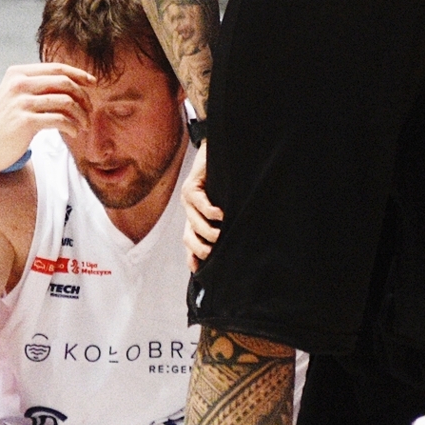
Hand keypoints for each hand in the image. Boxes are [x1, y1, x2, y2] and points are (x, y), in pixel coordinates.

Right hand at [0, 63, 94, 176]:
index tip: (93, 83)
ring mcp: (21, 102)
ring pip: (66, 101)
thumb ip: (36, 86)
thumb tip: (71, 82)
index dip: (78, 74)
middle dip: (83, 96)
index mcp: (17, 73)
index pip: (56, 68)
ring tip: (83, 125)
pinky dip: (72, 126)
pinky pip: (60, 119)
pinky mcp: (25, 121)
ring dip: (81, 114)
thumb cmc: (4, 125)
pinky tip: (74, 132)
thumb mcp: (15, 97)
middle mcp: (18, 84)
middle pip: (64, 82)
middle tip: (89, 111)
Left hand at [181, 144, 219, 271]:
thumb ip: (226, 224)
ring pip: (194, 223)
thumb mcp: (225, 206)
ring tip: (220, 235)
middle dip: (200, 248)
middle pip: (189, 237)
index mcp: (194, 218)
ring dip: (207, 232)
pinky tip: (220, 215)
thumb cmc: (224, 182)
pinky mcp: (191, 186)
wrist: (217, 152)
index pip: (190, 243)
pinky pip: (198, 202)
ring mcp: (187, 200)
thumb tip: (237, 242)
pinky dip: (210, 211)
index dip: (193, 257)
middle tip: (215, 253)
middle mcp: (188, 212)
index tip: (200, 271)